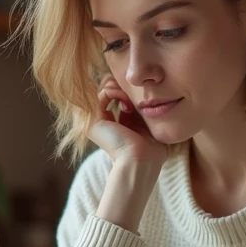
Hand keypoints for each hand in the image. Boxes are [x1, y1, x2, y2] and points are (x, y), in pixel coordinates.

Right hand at [90, 76, 166, 232]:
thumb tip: (147, 96)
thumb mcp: (149, 125)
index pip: (117, 94)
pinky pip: (101, 93)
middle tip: (134, 95)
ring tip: (129, 100)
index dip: (129, 89)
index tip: (141, 97)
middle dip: (123, 85)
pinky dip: (115, 91)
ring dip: (120, 88)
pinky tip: (125, 102)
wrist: (141, 161)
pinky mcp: (93, 120)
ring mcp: (97, 120)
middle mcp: (104, 121)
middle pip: (109, 87)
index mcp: (116, 123)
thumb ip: (145, 112)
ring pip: (104, 88)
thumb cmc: (151, 150)